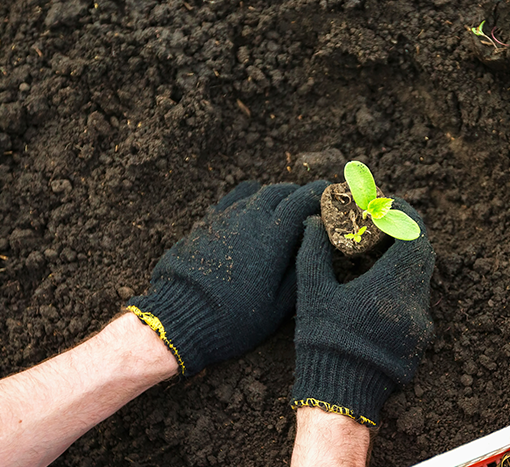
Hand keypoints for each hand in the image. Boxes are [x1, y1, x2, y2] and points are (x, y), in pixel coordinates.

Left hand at [128, 180, 328, 375]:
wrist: (179, 319)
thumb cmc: (233, 320)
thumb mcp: (278, 307)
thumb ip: (300, 270)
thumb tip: (316, 245)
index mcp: (271, 238)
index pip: (300, 200)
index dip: (318, 193)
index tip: (330, 192)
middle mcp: (248, 220)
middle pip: (278, 191)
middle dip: (297, 193)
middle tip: (309, 201)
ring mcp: (224, 219)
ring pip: (254, 194)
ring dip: (273, 196)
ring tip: (282, 207)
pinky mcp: (205, 225)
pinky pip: (232, 202)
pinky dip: (248, 200)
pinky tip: (250, 212)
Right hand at [291, 200, 433, 425]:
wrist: (340, 396)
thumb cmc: (323, 342)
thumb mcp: (312, 293)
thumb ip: (314, 252)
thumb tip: (314, 224)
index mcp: (391, 286)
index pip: (415, 236)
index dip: (404, 217)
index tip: (385, 209)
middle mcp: (414, 303)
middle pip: (423, 254)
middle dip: (404, 235)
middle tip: (380, 227)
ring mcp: (420, 324)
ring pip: (421, 278)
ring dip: (403, 261)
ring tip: (374, 256)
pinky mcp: (419, 340)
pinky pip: (417, 301)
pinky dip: (402, 286)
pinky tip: (377, 288)